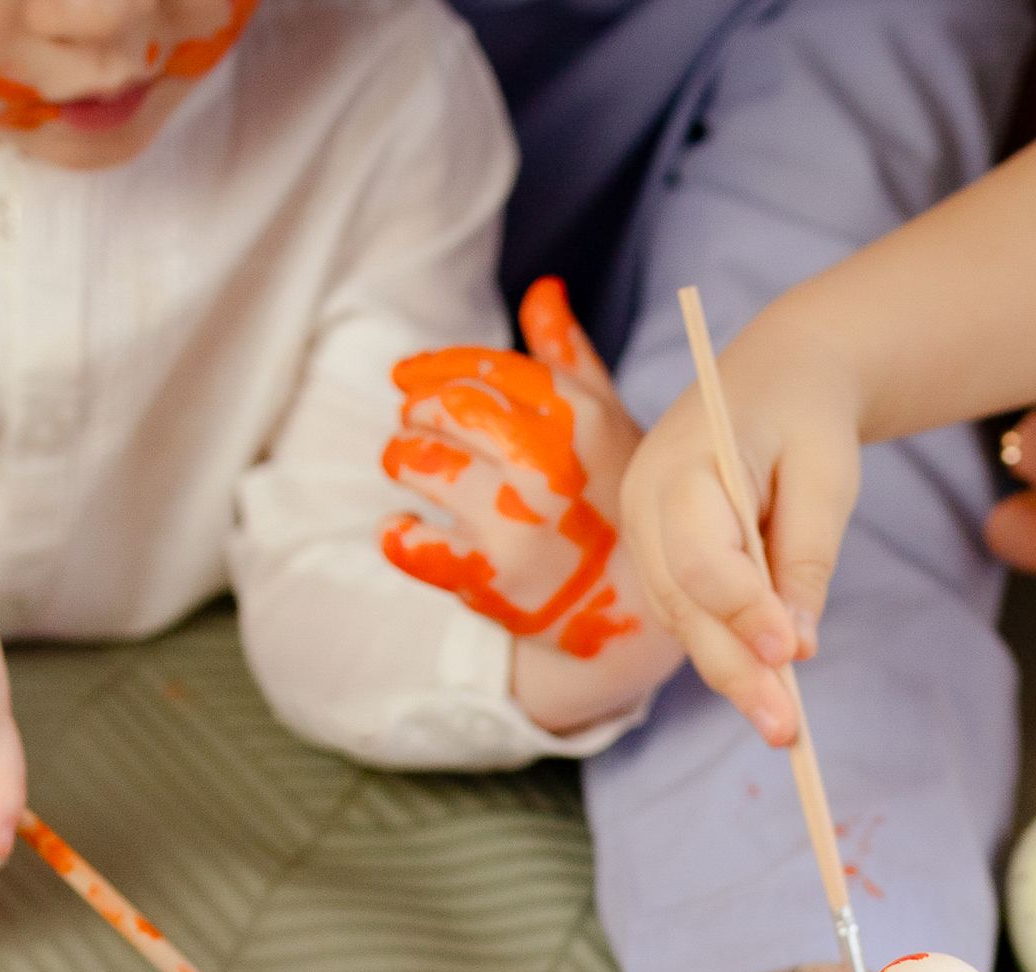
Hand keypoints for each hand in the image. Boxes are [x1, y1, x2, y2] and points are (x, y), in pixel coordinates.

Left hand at [384, 278, 684, 732]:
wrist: (638, 617)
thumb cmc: (615, 508)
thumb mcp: (607, 426)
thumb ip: (568, 358)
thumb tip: (543, 289)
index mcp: (578, 417)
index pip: (482, 368)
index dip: (435, 368)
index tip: (410, 377)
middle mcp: (547, 462)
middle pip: (444, 407)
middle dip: (417, 411)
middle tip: (412, 424)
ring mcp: (516, 520)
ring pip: (417, 461)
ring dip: (401, 459)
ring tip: (404, 465)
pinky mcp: (489, 577)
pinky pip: (412, 542)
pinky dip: (397, 534)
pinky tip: (401, 529)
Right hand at [616, 326, 866, 748]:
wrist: (778, 376)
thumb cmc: (807, 419)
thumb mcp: (827, 476)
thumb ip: (808, 557)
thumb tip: (797, 648)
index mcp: (682, 463)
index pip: (701, 558)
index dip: (743, 611)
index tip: (791, 653)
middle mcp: (645, 501)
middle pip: (683, 604)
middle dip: (736, 669)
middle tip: (787, 730)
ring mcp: (643, 531)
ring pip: (682, 622)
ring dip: (731, 675)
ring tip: (782, 727)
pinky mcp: (659, 557)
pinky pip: (688, 616)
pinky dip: (725, 652)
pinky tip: (765, 689)